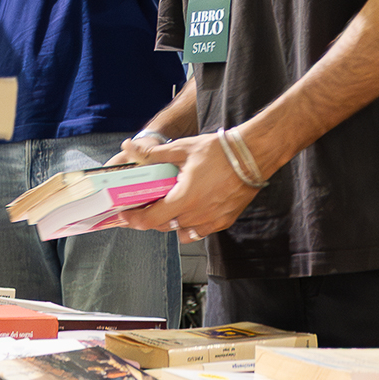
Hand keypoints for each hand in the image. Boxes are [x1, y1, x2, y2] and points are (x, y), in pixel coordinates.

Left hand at [116, 131, 260, 239]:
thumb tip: (129, 148)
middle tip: (144, 207)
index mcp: (184, 199)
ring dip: (171, 222)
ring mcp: (212, 220)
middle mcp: (197, 215)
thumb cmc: (220, 152)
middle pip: (164, 226)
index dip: (134, 220)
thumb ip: (153, 153)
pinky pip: (200, 231)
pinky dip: (191, 225)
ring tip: (169, 207)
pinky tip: (190, 211)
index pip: (151, 219)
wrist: (253, 155)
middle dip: (151, 218)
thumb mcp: (182, 149)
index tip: (125, 216)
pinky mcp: (224, 221)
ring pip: (182, 231)